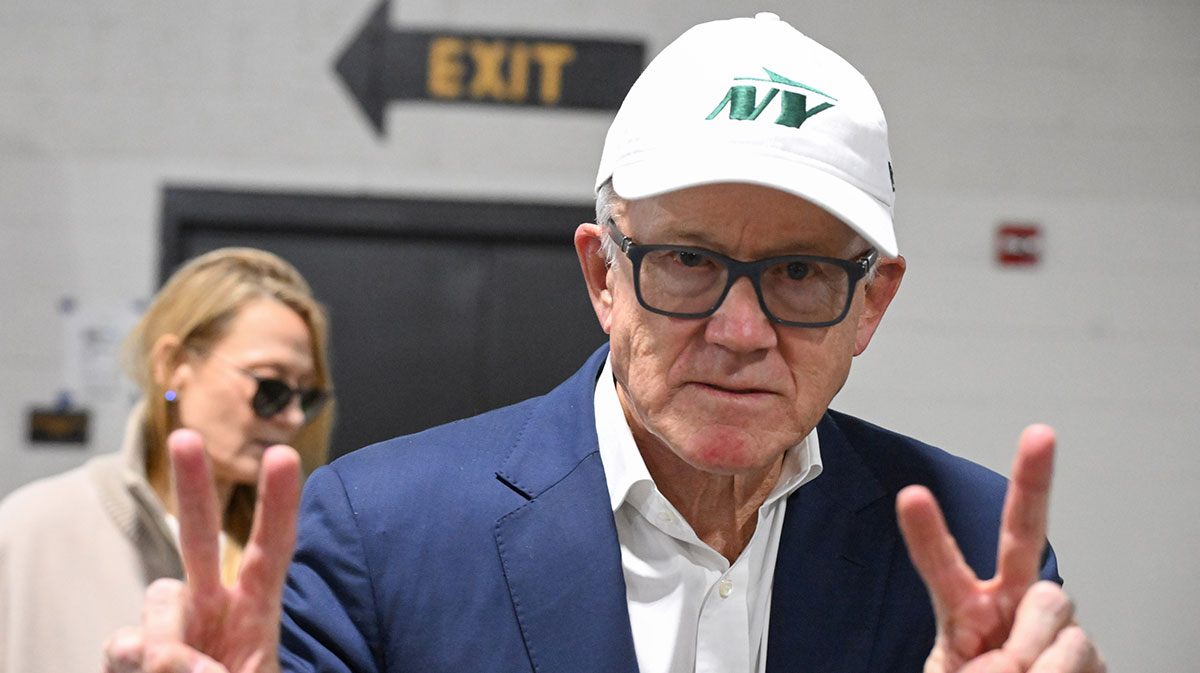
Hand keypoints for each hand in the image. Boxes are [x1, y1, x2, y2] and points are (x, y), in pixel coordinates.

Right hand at [103, 429, 300, 672]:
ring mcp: (167, 628)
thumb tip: (175, 660)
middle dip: (192, 487)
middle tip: (185, 438)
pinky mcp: (129, 654)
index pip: (270, 549)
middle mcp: (210, 608)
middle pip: (196, 536)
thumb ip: (225, 670)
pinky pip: (125, 641)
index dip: (278, 505)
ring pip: (158, 598)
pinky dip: (140, 661)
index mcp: (255, 612)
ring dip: (172, 637)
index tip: (283, 454)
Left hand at [896, 424, 1104, 671]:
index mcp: (966, 609)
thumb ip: (971, 667)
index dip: (927, 533)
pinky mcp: (1088, 649)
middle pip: (1023, 533)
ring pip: (1053, 606)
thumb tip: (1015, 660)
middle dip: (1033, 480)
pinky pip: (1077, 648)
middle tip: (1039, 435)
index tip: (912, 495)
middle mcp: (1013, 603)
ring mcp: (1054, 622)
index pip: (941, 565)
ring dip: (1034, 651)